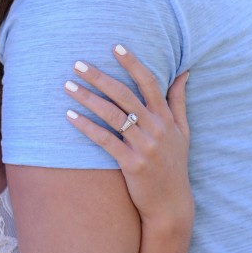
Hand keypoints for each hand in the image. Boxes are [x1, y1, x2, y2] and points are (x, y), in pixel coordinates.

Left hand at [65, 45, 191, 224]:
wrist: (171, 206)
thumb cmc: (174, 165)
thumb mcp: (183, 132)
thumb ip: (179, 101)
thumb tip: (184, 71)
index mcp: (166, 118)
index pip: (149, 82)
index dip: (133, 63)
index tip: (115, 46)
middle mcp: (156, 128)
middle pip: (124, 94)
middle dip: (99, 76)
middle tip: (77, 63)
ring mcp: (145, 146)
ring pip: (112, 114)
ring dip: (87, 98)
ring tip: (67, 85)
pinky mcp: (132, 164)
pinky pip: (105, 140)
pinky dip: (86, 126)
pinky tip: (69, 116)